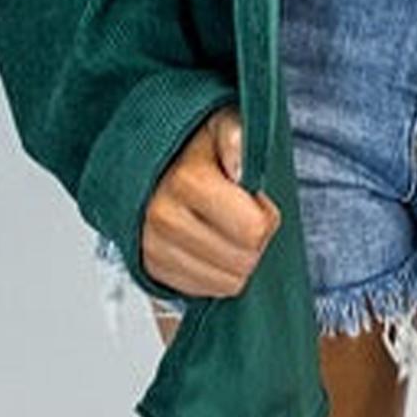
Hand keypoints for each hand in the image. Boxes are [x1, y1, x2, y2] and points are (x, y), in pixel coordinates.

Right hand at [140, 104, 281, 298]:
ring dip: (235, 260)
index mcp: (186, 182)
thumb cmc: (195, 146)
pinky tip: (209, 244)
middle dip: (254, 241)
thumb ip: (237, 138)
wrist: (154, 161)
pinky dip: (215, 273)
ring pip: (226, 283)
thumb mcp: (222, 124)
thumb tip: (240, 169)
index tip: (256, 199)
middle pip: (242, 262)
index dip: (266, 216)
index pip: (252, 230)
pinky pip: (204, 291)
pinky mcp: (150, 268)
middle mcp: (164, 218)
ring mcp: (154, 247)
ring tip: (224, 228)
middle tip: (242, 214)